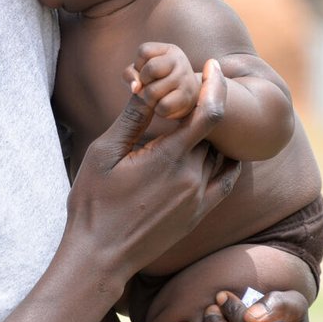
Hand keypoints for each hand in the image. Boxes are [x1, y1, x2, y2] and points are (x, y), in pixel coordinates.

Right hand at [69, 59, 239, 278]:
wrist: (100, 256)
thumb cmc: (94, 203)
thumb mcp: (105, 154)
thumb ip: (132, 119)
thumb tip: (147, 84)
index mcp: (169, 158)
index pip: (208, 112)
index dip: (215, 84)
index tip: (212, 65)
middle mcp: (191, 177)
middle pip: (212, 131)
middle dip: (202, 108)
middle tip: (189, 91)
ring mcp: (198, 198)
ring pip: (219, 155)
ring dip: (213, 135)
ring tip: (198, 118)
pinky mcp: (199, 215)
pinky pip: (226, 181)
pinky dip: (228, 162)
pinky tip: (221, 152)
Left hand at [124, 42, 199, 119]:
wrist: (188, 98)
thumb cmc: (160, 81)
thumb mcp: (143, 72)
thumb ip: (130, 74)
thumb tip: (135, 88)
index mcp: (169, 50)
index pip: (144, 51)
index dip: (139, 65)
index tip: (147, 73)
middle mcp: (179, 60)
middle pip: (151, 69)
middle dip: (144, 83)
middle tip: (150, 87)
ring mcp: (184, 79)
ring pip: (153, 91)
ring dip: (149, 99)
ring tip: (157, 98)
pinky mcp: (187, 98)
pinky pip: (163, 106)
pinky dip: (159, 110)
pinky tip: (165, 105)